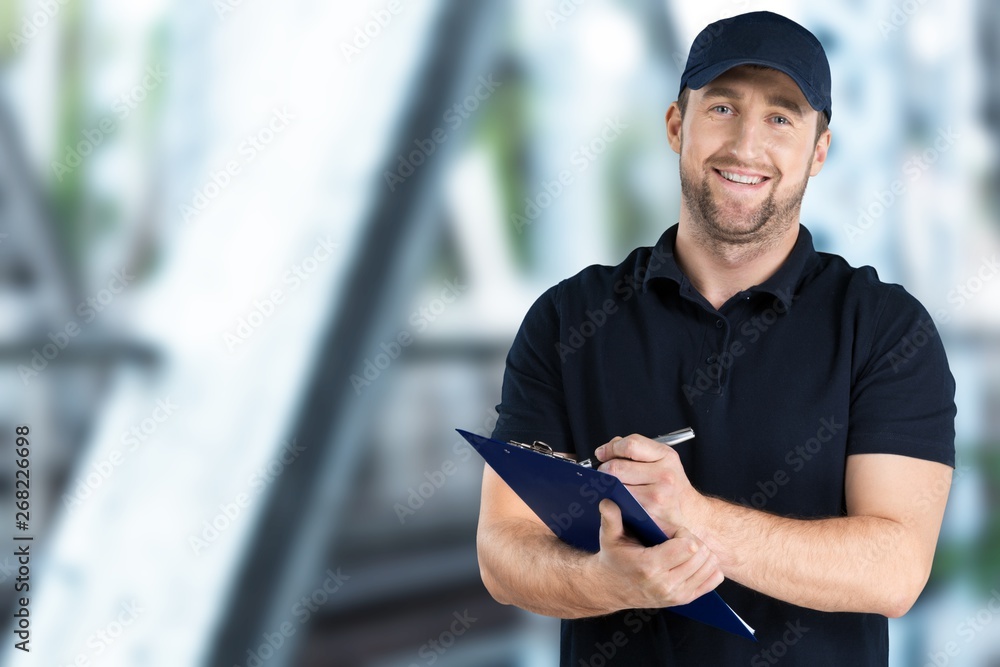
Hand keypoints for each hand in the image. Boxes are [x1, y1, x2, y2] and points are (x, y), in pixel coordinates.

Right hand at [591, 499, 723, 609]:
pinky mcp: (684, 600)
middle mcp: (665, 584)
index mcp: (649, 567)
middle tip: (678, 539)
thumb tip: (608, 501)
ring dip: (702, 553)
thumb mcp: (609, 538)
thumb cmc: (614, 559)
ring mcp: (676, 595)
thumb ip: (610, 519)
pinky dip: (708, 567)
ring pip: (710, 566)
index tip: (671, 531)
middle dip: (693, 540)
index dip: (683, 533)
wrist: (611, 588)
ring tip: (684, 548)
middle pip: (701, 555)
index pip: (688, 546)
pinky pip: (714, 579)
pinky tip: (692, 560)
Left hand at [595, 434, 704, 536]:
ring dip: (607, 486)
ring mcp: (657, 496)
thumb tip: (607, 449)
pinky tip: (618, 497)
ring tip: (612, 485)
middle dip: (604, 469)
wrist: (690, 513)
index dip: (611, 448)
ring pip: (616, 486)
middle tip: (604, 472)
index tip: (603, 453)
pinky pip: (620, 503)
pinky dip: (614, 499)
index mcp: (666, 456)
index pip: (631, 445)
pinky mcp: (648, 514)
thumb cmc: (670, 484)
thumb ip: (635, 449)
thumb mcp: (661, 459)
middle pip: (617, 467)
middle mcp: (664, 475)